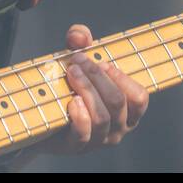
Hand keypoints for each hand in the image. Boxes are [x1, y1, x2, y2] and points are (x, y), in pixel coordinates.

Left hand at [0, 24, 149, 168]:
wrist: (42, 114)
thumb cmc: (68, 84)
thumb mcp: (76, 57)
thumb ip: (79, 38)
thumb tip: (81, 36)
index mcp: (127, 109)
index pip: (139, 97)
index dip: (122, 77)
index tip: (103, 62)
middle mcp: (117, 127)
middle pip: (117, 102)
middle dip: (97, 77)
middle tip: (77, 61)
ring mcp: (98, 139)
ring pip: (102, 117)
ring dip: (86, 90)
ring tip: (72, 74)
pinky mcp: (77, 146)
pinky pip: (84, 134)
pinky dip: (80, 116)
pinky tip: (72, 101)